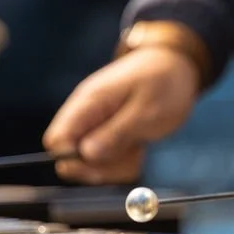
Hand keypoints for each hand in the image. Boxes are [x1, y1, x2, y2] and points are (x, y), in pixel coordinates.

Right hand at [43, 48, 199, 183]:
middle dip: (99, 167)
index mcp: (88, 103)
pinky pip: (107, 163)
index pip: (56, 140)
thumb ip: (116, 133)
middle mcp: (86, 117)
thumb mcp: (146, 111)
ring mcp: (96, 128)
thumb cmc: (163, 82)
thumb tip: (85, 154)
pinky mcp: (109, 137)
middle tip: (130, 155)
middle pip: (70, 159)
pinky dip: (124, 163)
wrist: (177, 66)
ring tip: (139, 149)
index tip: (105, 158)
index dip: (74, 158)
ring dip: (116, 167)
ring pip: (90, 165)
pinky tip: (139, 149)